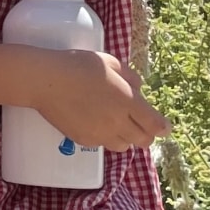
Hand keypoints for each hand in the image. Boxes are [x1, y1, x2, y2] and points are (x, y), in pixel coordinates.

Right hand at [32, 49, 169, 150]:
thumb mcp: (110, 62)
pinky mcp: (83, 140)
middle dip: (145, 134)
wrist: (46, 81)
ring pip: (123, 146)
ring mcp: (100, 133)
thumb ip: (130, 77)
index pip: (155, 125)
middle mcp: (118, 122)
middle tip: (139, 125)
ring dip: (125, 138)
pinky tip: (95, 124)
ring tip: (116, 125)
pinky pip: (102, 145)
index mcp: (128, 102)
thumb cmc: (78, 66)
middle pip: (143, 140)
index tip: (163, 127)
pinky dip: (104, 138)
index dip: (162, 128)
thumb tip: (137, 89)